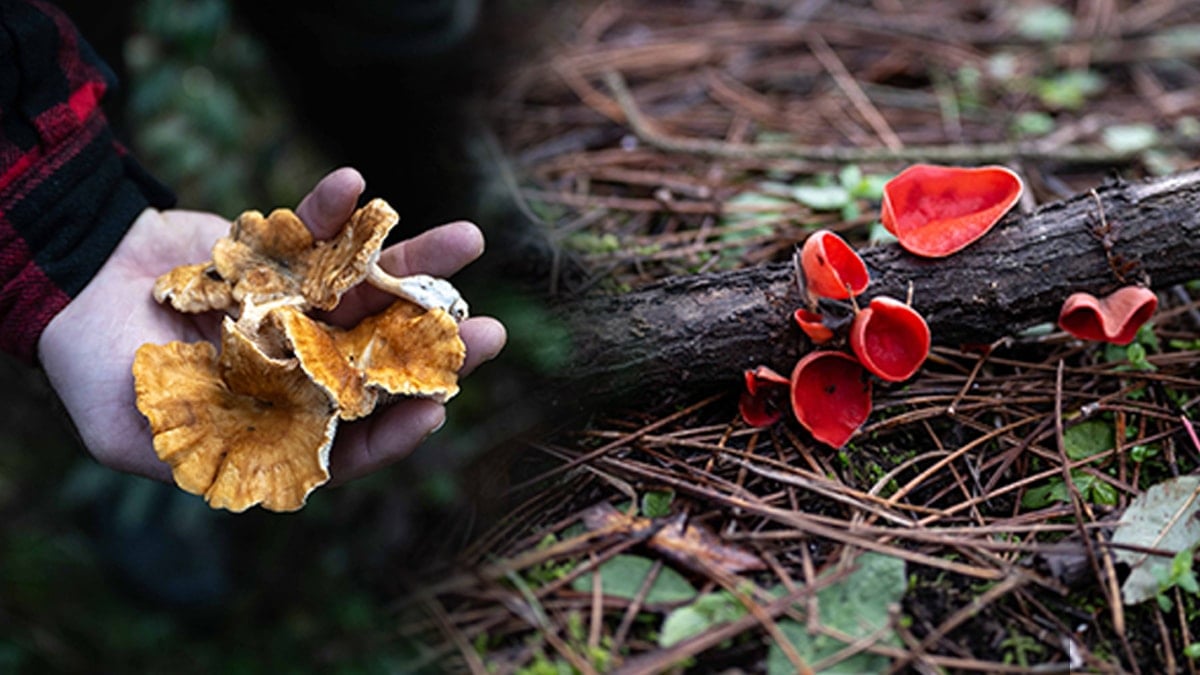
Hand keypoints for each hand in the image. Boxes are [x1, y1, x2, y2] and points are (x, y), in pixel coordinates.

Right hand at [38, 167, 505, 485]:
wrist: (70, 284)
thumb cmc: (98, 369)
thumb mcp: (135, 428)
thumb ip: (206, 448)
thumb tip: (290, 472)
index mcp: (281, 415)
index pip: (351, 433)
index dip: (395, 426)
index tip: (435, 408)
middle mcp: (303, 361)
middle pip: (384, 356)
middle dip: (438, 343)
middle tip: (492, 333)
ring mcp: (300, 303)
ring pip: (372, 286)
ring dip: (419, 261)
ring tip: (471, 238)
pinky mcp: (284, 252)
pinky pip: (318, 227)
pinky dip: (336, 207)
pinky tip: (358, 184)